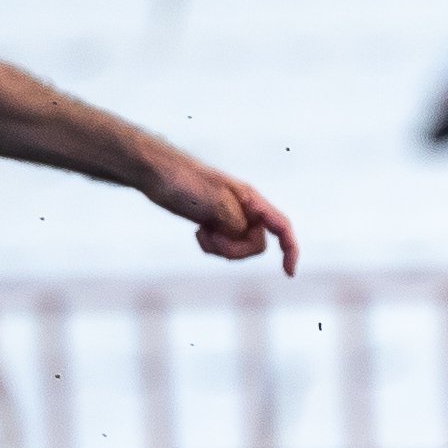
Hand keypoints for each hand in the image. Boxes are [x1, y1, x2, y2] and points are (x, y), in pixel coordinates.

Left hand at [144, 150, 299, 272]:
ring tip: (202, 231)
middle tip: (213, 235)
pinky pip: (222, 247)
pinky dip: (210, 247)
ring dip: (220, 248)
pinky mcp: (213, 224)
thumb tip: (244, 237)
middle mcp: (244, 210)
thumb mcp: (216, 203)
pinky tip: (198, 231)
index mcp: (251, 201)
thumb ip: (237, 224)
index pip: (281, 226)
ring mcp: (229, 218)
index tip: (289, 274)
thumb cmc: (186, 182)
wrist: (158, 174)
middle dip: (235, 249)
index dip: (290, 250)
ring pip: (239, 249)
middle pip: (257, 245)